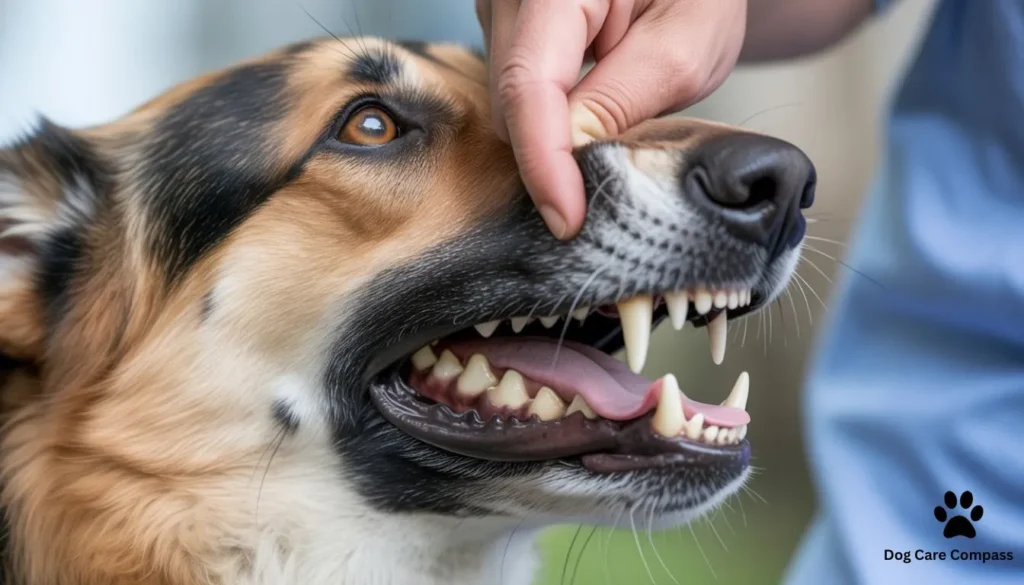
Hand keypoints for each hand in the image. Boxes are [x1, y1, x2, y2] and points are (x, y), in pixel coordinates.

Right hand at [476, 0, 747, 239]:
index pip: (529, 83)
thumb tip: (569, 157)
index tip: (567, 219)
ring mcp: (502, 8)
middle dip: (556, 150)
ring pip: (508, 103)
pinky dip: (550, 117)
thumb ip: (623, 100)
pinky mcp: (506, 28)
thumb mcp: (685, 46)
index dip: (544, 160)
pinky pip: (514, 93)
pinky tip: (590, 106)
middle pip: (511, 101)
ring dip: (555, 131)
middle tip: (622, 163)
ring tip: (617, 111)